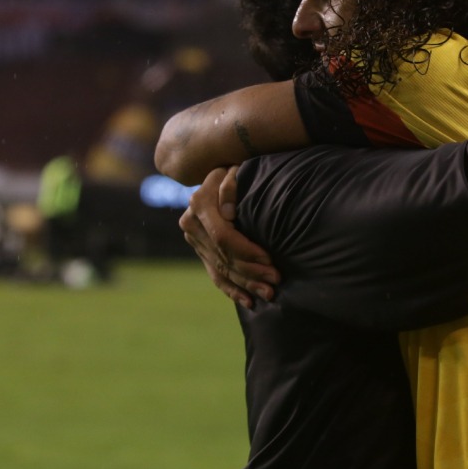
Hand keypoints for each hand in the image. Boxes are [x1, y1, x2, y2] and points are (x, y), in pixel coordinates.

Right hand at [180, 165, 279, 308]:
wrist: (217, 171)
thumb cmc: (235, 167)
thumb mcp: (234, 167)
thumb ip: (231, 184)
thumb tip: (229, 213)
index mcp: (200, 203)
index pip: (224, 236)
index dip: (246, 250)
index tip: (269, 259)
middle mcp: (192, 223)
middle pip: (223, 256)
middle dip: (251, 271)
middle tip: (275, 281)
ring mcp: (194, 239)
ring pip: (220, 268)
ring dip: (246, 284)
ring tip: (268, 293)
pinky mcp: (199, 250)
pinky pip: (214, 274)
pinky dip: (231, 289)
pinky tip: (248, 301)